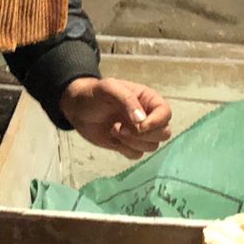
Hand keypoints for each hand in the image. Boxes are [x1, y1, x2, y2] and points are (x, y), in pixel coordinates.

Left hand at [59, 76, 173, 159]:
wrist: (77, 108)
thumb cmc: (95, 94)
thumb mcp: (110, 88)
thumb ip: (127, 100)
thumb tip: (141, 121)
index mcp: (148, 100)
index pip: (166, 114)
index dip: (156, 123)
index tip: (139, 126)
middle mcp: (148, 117)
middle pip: (163, 133)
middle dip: (143, 135)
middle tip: (122, 128)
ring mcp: (139, 133)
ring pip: (152, 146)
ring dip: (132, 142)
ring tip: (115, 129)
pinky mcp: (128, 145)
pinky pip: (137, 155)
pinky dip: (125, 149)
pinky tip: (113, 137)